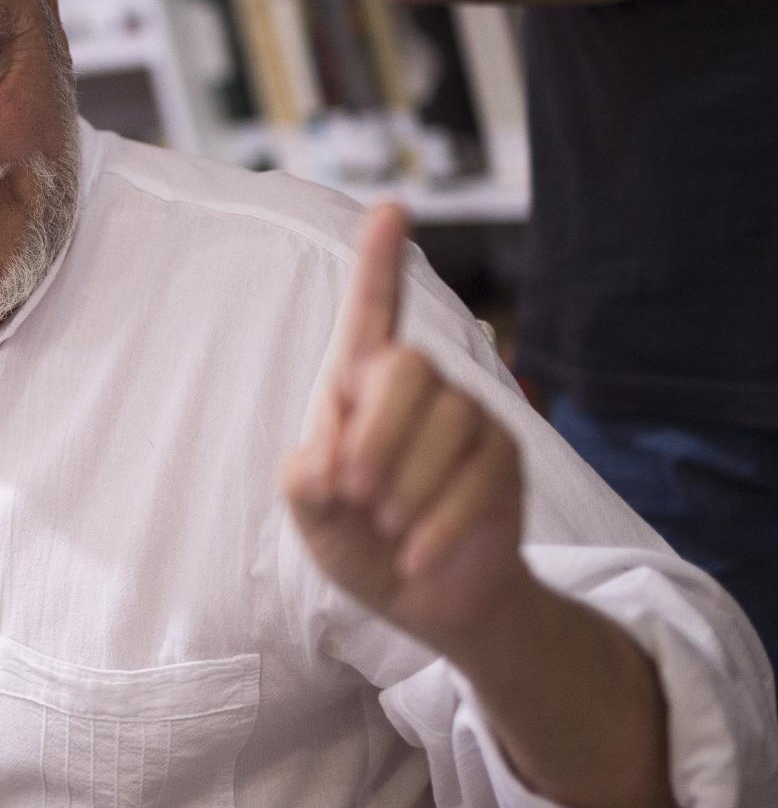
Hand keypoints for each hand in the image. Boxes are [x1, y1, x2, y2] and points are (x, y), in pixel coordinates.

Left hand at [282, 206, 531, 654]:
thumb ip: (303, 479)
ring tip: (387, 526)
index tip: (392, 209)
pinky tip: (415, 557)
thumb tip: (326, 457)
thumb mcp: (311, 513)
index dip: (380, 263)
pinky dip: (438, 525)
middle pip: (408, 366)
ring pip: (449, 424)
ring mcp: (469, 419)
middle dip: (379, 434)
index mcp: (359, 386)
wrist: (422, 598)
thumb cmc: (356, 539)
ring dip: (408, 486)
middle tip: (354, 492)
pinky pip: (478, 478)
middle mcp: (419, 388)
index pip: (372, 315)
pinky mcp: (504, 460)